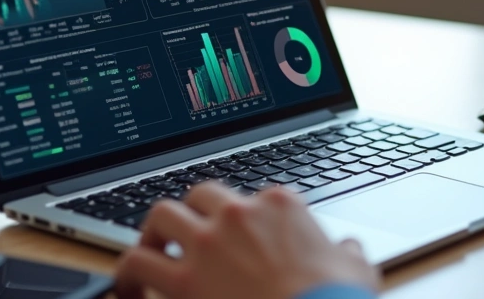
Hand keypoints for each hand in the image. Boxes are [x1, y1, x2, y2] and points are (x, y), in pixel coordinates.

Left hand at [114, 181, 379, 298]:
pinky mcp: (184, 279)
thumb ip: (348, 253)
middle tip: (187, 236)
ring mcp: (208, 243)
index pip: (251, 197)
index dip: (243, 218)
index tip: (239, 237)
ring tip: (149, 253)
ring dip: (152, 234)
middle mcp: (239, 214)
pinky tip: (128, 292)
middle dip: (191, 213)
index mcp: (280, 205)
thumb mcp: (356, 269)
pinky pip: (137, 264)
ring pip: (160, 216)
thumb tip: (350, 250)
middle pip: (200, 195)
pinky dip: (126, 277)